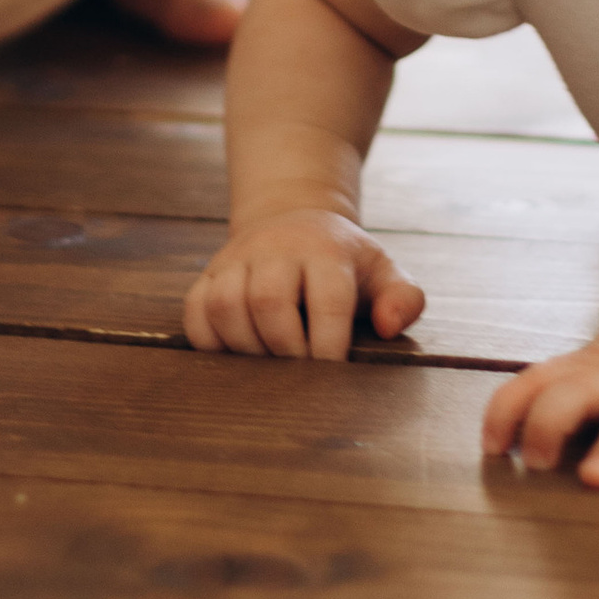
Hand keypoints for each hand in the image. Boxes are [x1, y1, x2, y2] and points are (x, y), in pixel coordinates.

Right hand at [182, 207, 426, 362]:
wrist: (296, 222)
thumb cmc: (345, 262)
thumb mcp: (383, 270)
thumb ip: (403, 297)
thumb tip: (390, 327)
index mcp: (325, 249)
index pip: (327, 298)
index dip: (329, 344)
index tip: (333, 375)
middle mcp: (276, 247)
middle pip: (268, 300)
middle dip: (284, 349)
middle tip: (298, 376)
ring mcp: (237, 258)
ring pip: (224, 304)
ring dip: (244, 347)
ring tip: (266, 367)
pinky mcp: (209, 273)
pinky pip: (194, 310)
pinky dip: (208, 341)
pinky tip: (234, 356)